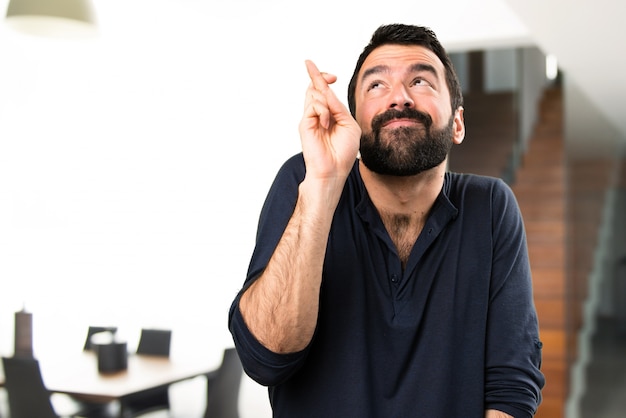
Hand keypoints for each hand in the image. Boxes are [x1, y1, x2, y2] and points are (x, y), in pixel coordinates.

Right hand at [299, 60, 360, 184]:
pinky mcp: (305, 123)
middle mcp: (319, 115)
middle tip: (311, 65)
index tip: (332, 75)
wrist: (333, 170)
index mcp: (330, 114)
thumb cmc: (343, 151)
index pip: (324, 92)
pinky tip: (326, 124)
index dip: (325, 79)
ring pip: (315, 94)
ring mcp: (310, 119)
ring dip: (326, 99)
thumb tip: (328, 93)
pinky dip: (323, 111)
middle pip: (315, 88)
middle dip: (317, 75)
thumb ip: (339, 108)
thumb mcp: (349, 125)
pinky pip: (314, 105)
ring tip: (329, 119)